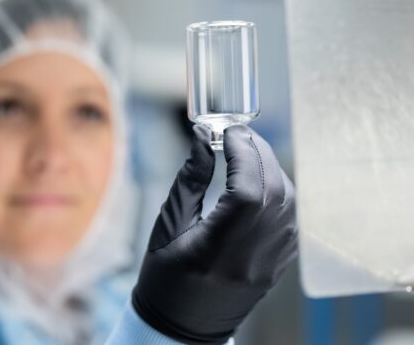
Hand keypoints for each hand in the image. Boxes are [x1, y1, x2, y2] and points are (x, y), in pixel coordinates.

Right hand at [132, 124, 297, 343]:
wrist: (183, 324)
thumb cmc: (165, 276)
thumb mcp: (167, 226)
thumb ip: (190, 180)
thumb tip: (203, 138)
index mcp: (217, 251)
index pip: (247, 192)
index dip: (243, 153)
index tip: (227, 130)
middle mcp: (252, 258)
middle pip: (274, 192)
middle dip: (258, 153)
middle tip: (237, 134)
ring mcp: (271, 263)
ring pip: (288, 202)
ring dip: (271, 168)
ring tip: (247, 151)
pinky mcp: (278, 264)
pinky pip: (290, 217)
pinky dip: (278, 190)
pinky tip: (259, 179)